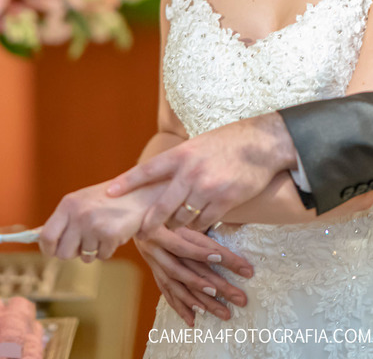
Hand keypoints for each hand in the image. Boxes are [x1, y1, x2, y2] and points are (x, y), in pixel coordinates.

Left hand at [39, 180, 163, 260]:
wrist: (142, 192)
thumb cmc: (112, 198)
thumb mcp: (84, 202)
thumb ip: (65, 219)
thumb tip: (43, 241)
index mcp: (69, 204)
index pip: (46, 235)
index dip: (48, 248)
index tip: (53, 251)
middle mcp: (79, 214)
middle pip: (63, 253)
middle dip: (74, 253)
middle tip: (85, 244)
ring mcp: (94, 225)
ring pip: (85, 257)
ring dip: (94, 250)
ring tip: (104, 232)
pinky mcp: (110, 234)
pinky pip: (102, 256)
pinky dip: (109, 249)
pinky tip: (115, 233)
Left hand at [106, 113, 297, 232]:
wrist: (263, 144)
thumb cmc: (230, 142)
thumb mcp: (199, 144)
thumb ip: (181, 161)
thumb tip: (161, 175)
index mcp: (182, 155)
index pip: (148, 170)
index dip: (127, 182)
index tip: (109, 193)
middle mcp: (191, 173)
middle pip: (162, 207)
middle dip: (150, 223)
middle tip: (142, 232)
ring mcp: (207, 189)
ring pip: (182, 219)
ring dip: (178, 224)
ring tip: (177, 224)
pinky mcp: (224, 201)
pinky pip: (204, 223)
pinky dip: (199, 226)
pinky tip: (200, 223)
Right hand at [135, 226, 253, 325]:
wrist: (138, 221)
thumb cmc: (170, 218)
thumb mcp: (186, 220)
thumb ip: (206, 237)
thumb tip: (235, 254)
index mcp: (169, 232)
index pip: (192, 246)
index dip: (206, 254)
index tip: (229, 262)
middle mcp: (161, 249)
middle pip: (191, 271)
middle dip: (218, 286)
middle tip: (239, 298)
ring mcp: (156, 263)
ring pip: (179, 286)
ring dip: (199, 300)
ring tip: (219, 311)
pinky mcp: (155, 274)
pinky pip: (167, 293)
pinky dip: (180, 307)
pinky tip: (193, 319)